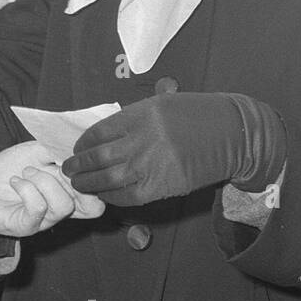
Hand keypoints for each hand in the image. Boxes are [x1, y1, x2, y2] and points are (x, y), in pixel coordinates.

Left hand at [0, 140, 104, 236]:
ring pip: (62, 205)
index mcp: (69, 191)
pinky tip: (15, 182)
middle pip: (91, 206)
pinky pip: (38, 208)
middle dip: (73, 180)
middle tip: (52, 166)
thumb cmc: (11, 169)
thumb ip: (58, 149)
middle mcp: (61, 208)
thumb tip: (77, 144)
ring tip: (25, 173)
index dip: (93, 178)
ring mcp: (45, 220)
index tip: (72, 159)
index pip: (98, 197)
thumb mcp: (38, 152)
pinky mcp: (27, 226)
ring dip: (42, 181)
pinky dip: (26, 189)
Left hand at [62, 92, 285, 206]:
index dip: (82, 144)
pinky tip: (103, 194)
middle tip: (68, 169)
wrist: (233, 134)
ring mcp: (153, 165)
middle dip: (77, 166)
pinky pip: (128, 196)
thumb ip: (132, 118)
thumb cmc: (196, 115)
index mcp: (141, 114)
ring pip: (108, 179)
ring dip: (88, 184)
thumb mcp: (162, 103)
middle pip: (98, 157)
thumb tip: (100, 137)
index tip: (76, 149)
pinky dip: (111, 197)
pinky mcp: (164, 186)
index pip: (99, 132)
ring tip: (78, 183)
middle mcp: (144, 139)